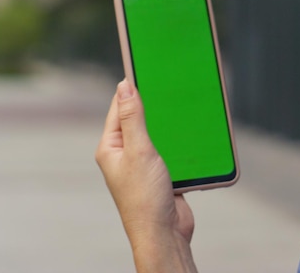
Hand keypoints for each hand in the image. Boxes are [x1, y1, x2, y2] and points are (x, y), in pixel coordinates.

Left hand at [96, 79, 196, 272]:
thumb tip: (124, 87)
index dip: (130, 89)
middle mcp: (123, 155)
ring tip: (180, 108)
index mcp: (110, 147)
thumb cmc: (145, 197)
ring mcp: (142, 165)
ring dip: (168, 125)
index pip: (118, 108)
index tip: (143, 68)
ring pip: (156, 134)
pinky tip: (189, 133)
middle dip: (152, 105)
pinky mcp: (160, 174)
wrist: (164, 232)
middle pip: (138, 120)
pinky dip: (178, 141)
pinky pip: (169, 149)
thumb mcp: (139, 150)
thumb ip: (132, 118)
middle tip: (167, 85)